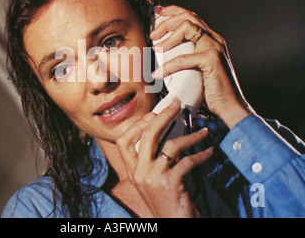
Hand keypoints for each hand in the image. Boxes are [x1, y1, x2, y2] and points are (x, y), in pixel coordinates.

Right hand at [116, 101, 212, 217]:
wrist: (173, 226)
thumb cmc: (166, 202)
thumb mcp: (151, 181)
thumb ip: (151, 161)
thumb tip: (163, 135)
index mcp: (132, 171)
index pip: (123, 141)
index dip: (137, 124)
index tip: (153, 114)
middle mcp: (138, 173)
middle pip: (147, 135)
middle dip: (163, 116)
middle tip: (176, 106)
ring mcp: (152, 178)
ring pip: (170, 145)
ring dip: (190, 136)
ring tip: (202, 132)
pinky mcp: (169, 184)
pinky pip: (187, 161)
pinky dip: (201, 155)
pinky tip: (208, 152)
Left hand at [151, 6, 251, 128]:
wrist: (230, 106)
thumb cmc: (212, 90)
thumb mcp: (197, 68)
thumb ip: (187, 56)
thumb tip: (164, 53)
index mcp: (211, 39)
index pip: (192, 16)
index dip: (174, 11)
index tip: (158, 12)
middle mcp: (215, 39)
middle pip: (188, 16)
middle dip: (167, 22)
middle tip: (152, 35)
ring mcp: (215, 47)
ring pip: (188, 27)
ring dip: (168, 37)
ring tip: (156, 49)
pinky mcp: (212, 60)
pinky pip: (184, 58)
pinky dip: (168, 66)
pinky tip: (158, 74)